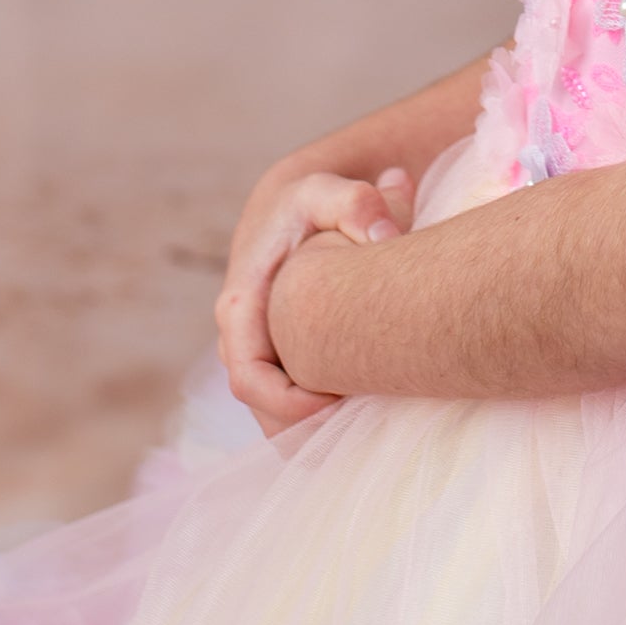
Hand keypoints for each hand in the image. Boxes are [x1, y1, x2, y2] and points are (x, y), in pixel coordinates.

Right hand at [215, 164, 412, 439]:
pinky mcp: (275, 362)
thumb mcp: (328, 191)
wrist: (294, 208)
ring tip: (369, 425)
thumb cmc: (311, 203)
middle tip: (365, 423)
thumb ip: (357, 203)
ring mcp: (256, 354)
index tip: (338, 402)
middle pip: (262, 411)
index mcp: (241, 308)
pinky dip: (320, 424)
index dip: (290, 404)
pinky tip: (365, 416)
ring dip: (314, 433)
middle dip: (308, 430)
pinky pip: (289, 410)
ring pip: (275, 418)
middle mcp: (240, 339)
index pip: (249, 380)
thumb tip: (385, 235)